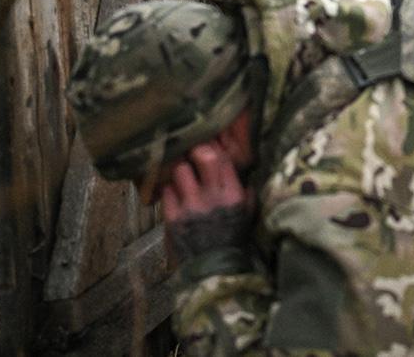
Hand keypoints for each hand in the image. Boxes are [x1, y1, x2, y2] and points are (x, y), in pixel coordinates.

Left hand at [162, 142, 253, 263]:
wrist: (214, 270)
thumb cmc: (232, 240)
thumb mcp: (248, 215)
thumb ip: (246, 192)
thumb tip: (243, 172)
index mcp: (234, 195)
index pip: (223, 158)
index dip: (214, 146)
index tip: (209, 143)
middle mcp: (213, 197)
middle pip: (202, 156)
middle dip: (196, 150)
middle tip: (192, 151)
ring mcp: (191, 206)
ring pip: (180, 170)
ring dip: (180, 170)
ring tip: (182, 174)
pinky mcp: (173, 217)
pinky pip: (166, 191)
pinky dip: (169, 189)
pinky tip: (175, 194)